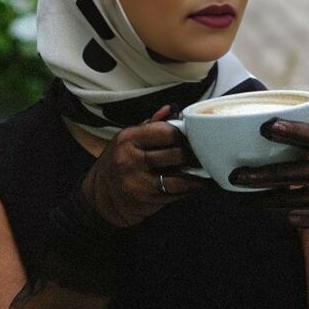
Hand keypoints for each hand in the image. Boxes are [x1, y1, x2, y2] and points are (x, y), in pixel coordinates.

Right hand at [81, 105, 211, 227]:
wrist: (101, 197)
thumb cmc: (117, 163)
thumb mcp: (127, 140)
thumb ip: (151, 125)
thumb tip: (172, 109)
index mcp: (128, 139)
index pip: (166, 131)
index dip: (183, 134)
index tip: (191, 135)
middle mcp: (132, 160)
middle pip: (177, 154)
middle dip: (193, 154)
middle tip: (204, 152)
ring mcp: (140, 182)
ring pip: (181, 177)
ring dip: (198, 175)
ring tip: (208, 170)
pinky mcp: (149, 200)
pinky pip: (178, 194)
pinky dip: (192, 189)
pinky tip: (200, 185)